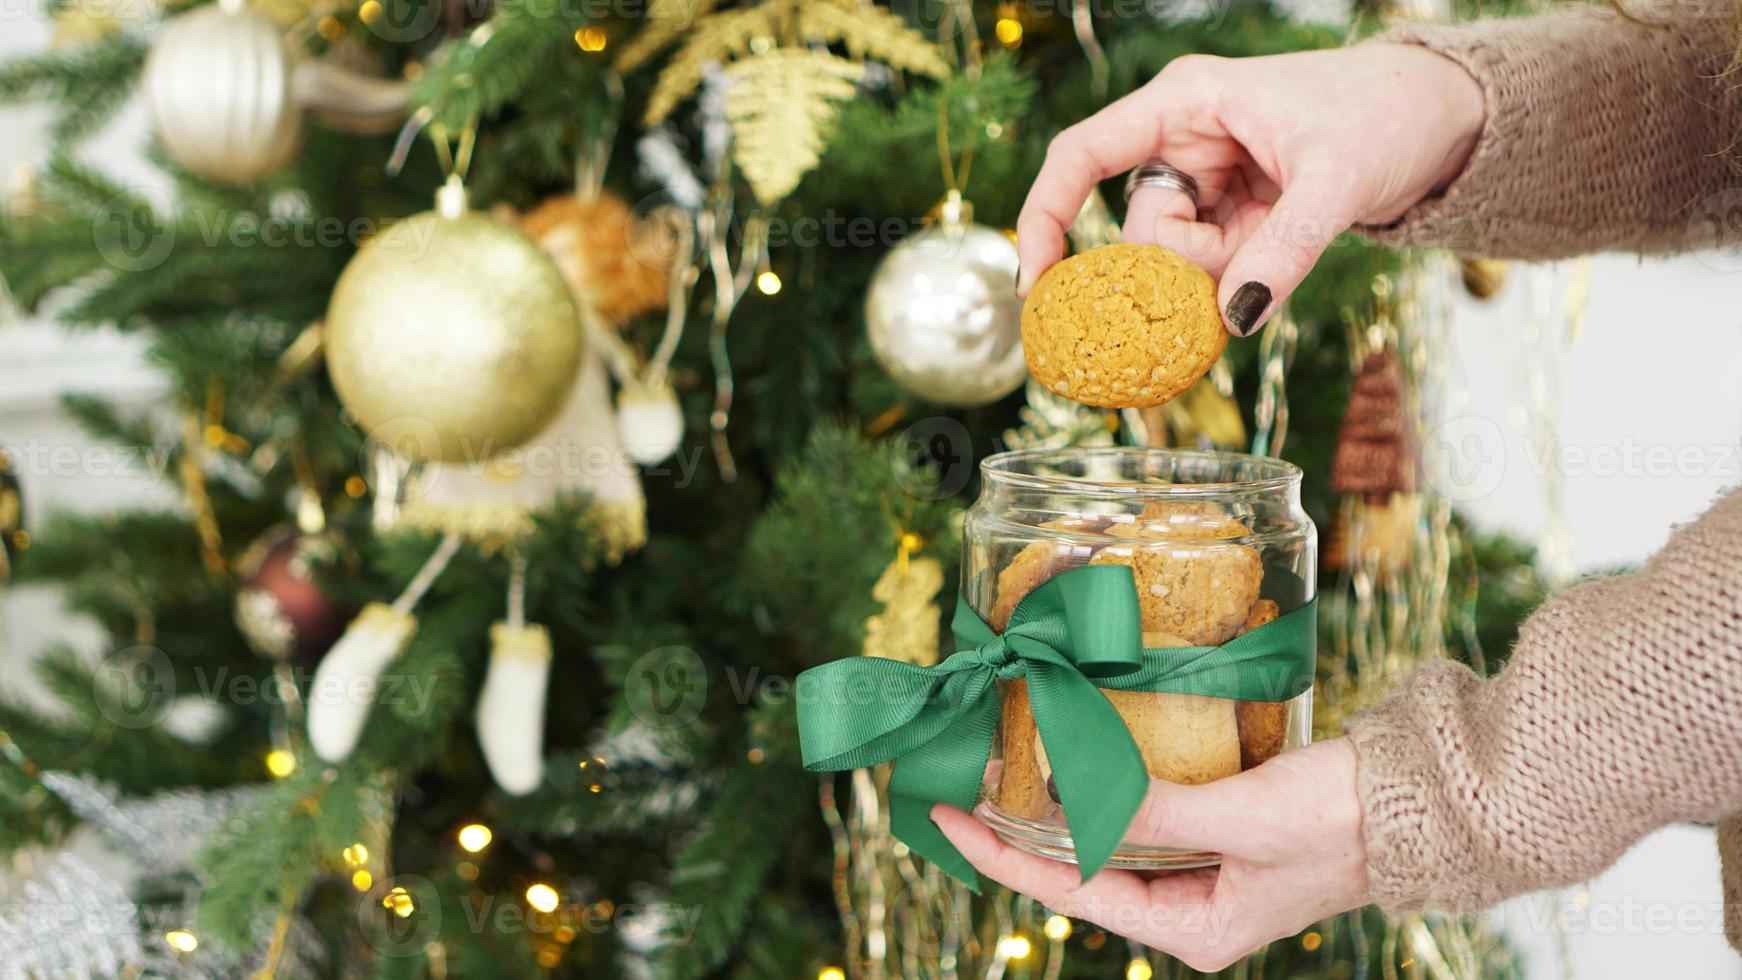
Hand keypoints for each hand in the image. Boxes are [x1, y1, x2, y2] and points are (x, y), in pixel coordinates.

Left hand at [931, 737, 1369, 971]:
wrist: (1423, 800)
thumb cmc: (1341, 820)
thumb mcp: (1240, 819)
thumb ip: (1155, 811)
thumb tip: (1074, 796)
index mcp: (1194, 930)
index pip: (1072, 893)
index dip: (1003, 855)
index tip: (949, 818)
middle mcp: (1191, 908)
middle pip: (1081, 868)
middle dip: (1021, 829)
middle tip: (962, 783)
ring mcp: (1205, 870)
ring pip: (1108, 837)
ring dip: (1060, 803)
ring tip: (1001, 765)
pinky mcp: (1220, 829)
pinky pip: (1142, 812)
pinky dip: (1105, 785)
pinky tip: (1073, 756)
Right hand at [1017, 44, 1484, 335]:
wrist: (1441, 116)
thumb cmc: (1387, 116)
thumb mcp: (1338, 183)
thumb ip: (1284, 252)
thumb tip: (1233, 320)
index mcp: (1185, 102)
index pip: (1081, 155)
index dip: (1045, 218)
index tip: (1037, 285)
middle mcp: (1183, 137)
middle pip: (1139, 230)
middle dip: (1182, 269)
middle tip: (1243, 274)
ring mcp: (1206, 177)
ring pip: (1173, 257)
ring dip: (1219, 276)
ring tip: (1284, 241)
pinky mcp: (1230, 209)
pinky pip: (1207, 266)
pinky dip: (1235, 281)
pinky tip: (1273, 262)